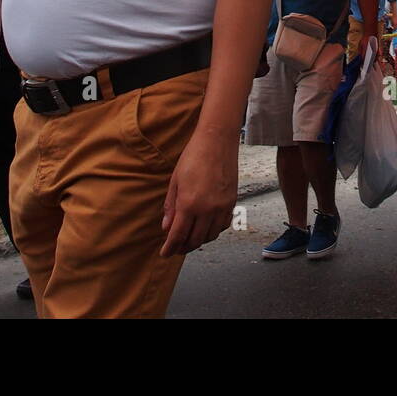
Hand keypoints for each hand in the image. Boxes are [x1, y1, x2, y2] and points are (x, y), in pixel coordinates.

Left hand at [160, 129, 237, 256]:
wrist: (217, 141)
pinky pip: (223, 226)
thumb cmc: (193, 157)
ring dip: (198, 241)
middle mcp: (207, 209)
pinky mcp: (232, 202)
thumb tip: (167, 227)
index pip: (178, 235)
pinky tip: (206, 228)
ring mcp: (221, 207)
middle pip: (195, 240)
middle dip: (183, 248)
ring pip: (210, 236)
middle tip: (176, 249)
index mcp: (189, 204)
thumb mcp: (175, 181)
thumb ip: (171, 206)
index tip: (165, 253)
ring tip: (190, 240)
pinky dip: (213, 232)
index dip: (170, 248)